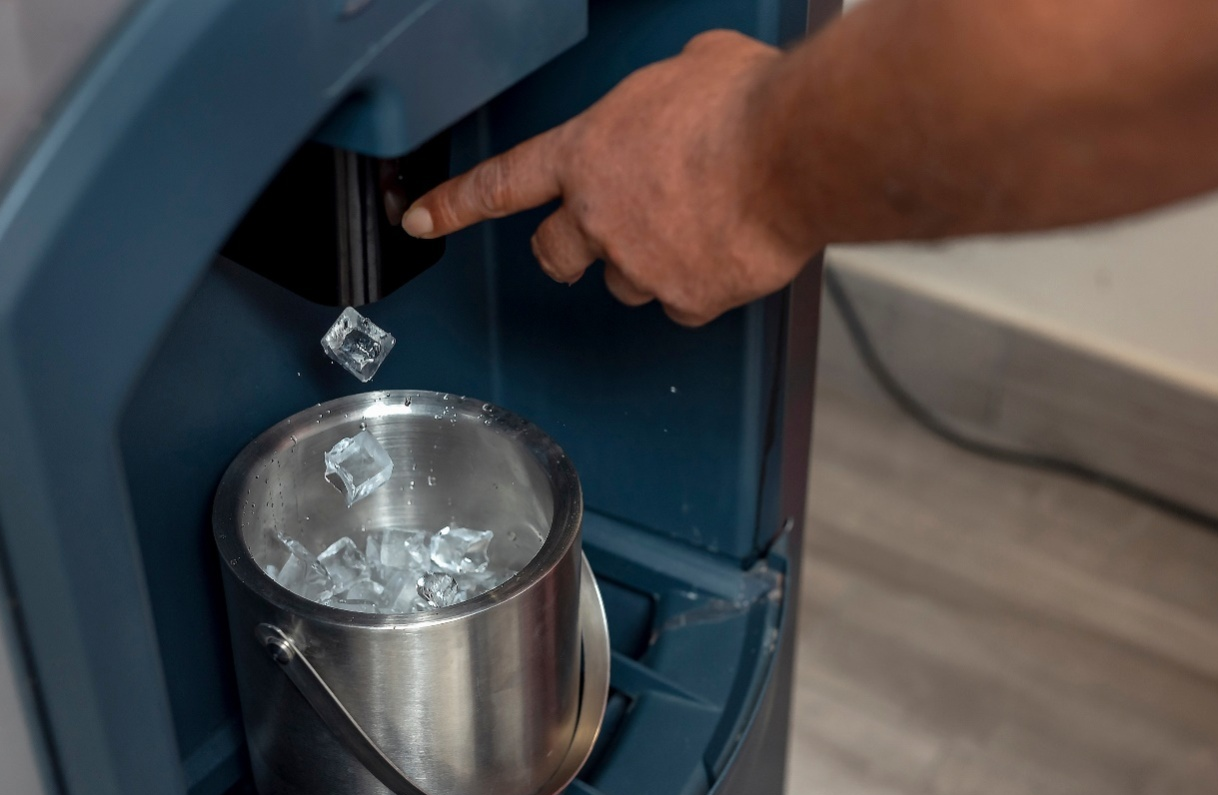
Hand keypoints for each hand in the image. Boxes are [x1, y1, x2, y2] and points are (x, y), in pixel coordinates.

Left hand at [401, 30, 817, 326]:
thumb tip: (686, 89)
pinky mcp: (684, 297)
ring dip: (649, 265)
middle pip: (553, 256)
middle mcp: (600, 214)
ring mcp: (639, 262)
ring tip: (696, 229)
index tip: (423, 220)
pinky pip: (683, 305)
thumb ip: (663, 92)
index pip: (501, 184)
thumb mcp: (693, 66)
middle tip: (598, 241)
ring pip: (626, 283)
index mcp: (587, 152)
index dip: (455, 205)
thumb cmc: (747, 106)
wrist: (794, 152)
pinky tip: (725, 255)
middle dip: (567, 253)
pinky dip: (700, 288)